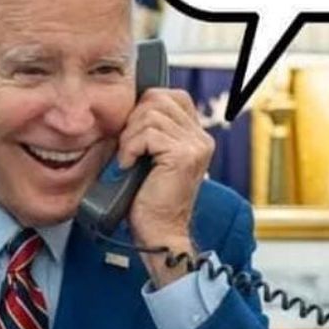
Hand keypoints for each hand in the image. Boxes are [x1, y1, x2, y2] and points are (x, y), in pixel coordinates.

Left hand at [117, 88, 213, 286]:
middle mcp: (200, 138)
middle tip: (128, 148)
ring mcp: (195, 146)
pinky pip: (148, 133)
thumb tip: (130, 107)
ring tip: (129, 159)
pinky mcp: (183, 155)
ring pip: (150, 114)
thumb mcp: (152, 158)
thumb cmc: (150, 200)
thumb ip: (152, 131)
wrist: (160, 232)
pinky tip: (129, 165)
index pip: (172, 96)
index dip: (146, 106)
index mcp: (196, 136)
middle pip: (158, 99)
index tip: (133, 132)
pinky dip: (130, 148)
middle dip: (133, 120)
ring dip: (130, 137)